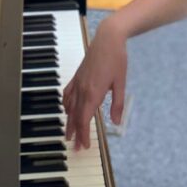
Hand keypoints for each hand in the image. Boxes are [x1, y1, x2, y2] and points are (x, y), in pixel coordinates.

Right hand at [62, 20, 126, 149]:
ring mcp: (78, 82)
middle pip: (75, 116)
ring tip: (69, 133)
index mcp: (93, 93)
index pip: (85, 119)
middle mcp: (82, 89)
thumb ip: (117, 104)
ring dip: (69, 120)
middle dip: (75, 132)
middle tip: (74, 147)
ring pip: (69, 106)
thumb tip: (116, 122)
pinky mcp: (77, 76)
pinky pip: (67, 93)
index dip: (84, 135)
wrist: (108, 39)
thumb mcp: (121, 83)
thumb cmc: (117, 59)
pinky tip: (67, 108)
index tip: (84, 146)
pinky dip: (66, 104)